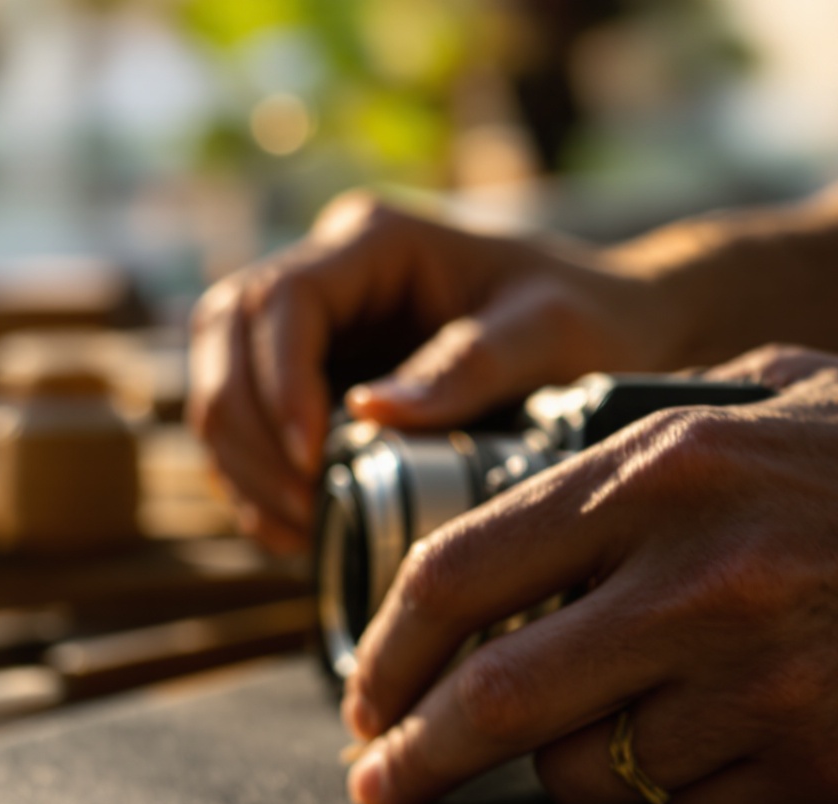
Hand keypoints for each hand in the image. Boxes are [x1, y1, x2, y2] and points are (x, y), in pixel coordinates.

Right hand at [186, 193, 678, 552]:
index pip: (279, 300)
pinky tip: (295, 528)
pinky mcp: (313, 379)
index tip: (312, 460)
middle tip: (296, 506)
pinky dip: (255, 480)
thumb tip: (367, 412)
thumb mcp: (550, 333)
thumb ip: (468, 366)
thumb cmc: (593, 317)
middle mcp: (329, 272)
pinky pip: (250, 426)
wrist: (616, 329)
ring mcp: (315, 326)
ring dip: (241, 461)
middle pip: (223, 335)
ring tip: (297, 529)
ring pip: (222, 381)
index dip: (276, 383)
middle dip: (243, 429)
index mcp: (375, 240)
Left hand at [341, 349, 837, 803]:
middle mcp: (697, 578)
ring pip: (583, 773)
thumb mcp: (775, 391)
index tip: (366, 699)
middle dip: (412, 757)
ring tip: (597, 743)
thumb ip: (640, 435)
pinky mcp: (817, 767)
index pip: (457, 575)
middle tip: (381, 786)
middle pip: (489, 700)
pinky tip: (709, 751)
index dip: (388, 654)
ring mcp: (758, 683)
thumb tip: (513, 483)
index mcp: (665, 471)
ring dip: (562, 774)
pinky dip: (666, 797)